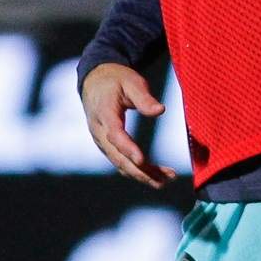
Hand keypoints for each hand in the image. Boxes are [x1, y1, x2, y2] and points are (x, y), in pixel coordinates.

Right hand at [81, 63, 177, 189]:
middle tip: (165, 179)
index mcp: (104, 112)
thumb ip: (144, 98)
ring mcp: (101, 141)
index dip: (128, 148)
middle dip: (141, 171)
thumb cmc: (115, 80)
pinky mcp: (107, 146)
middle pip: (118, 156)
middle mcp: (99, 131)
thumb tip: (160, 110)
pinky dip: (137, 171)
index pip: (115, 134)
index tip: (142, 161)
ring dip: (142, 175)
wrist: (95, 82)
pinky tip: (154, 175)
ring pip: (120, 163)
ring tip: (166, 180)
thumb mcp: (131, 82)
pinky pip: (120, 162)